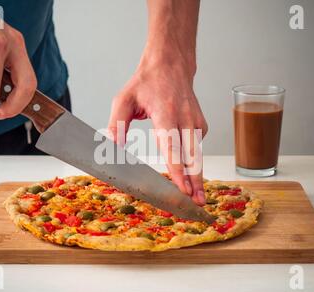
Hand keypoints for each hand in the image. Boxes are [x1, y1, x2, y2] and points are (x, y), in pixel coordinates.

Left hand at [108, 54, 207, 204]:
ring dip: (199, 177)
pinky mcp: (201, 125)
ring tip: (199, 199)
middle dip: (194, 182)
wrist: (171, 65)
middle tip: (196, 203)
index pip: (172, 146)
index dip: (177, 170)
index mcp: (165, 113)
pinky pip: (198, 148)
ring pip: (198, 155)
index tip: (183, 188)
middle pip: (191, 156)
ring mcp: (196, 121)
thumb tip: (111, 149)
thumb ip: (116, 125)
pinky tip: (191, 174)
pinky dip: (195, 163)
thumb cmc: (146, 82)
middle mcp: (185, 118)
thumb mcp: (123, 99)